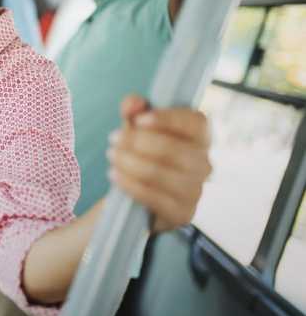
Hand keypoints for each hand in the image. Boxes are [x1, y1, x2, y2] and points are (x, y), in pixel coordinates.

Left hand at [107, 95, 211, 231]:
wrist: (136, 195)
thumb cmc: (142, 154)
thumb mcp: (135, 129)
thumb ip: (133, 111)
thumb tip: (133, 103)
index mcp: (199, 138)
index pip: (196, 123)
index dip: (168, 119)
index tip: (138, 120)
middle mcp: (204, 164)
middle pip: (177, 150)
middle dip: (139, 142)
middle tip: (113, 139)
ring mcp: (196, 191)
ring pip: (163, 174)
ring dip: (130, 163)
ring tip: (112, 156)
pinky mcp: (182, 213)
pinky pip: (156, 198)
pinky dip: (130, 184)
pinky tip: (114, 175)